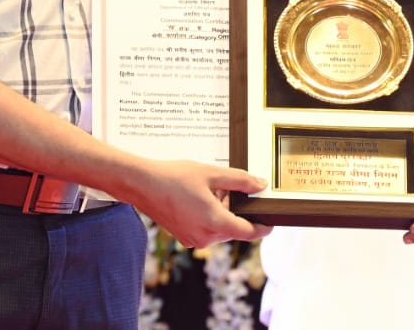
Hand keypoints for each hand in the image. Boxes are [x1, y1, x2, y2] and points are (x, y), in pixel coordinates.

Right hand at [124, 159, 272, 246]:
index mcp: (215, 223)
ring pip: (219, 229)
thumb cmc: (175, 177)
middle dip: (235, 210)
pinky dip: (209, 217)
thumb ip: (240, 181)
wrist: (142, 185)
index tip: (271, 223)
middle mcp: (205, 237)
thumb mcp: (212, 174)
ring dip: (221, 213)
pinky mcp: (184, 237)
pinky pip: (206, 230)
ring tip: (209, 190)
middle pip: (233, 228)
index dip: (262, 228)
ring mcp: (193, 239)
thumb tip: (260, 185)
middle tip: (225, 188)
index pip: (248, 232)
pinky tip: (199, 198)